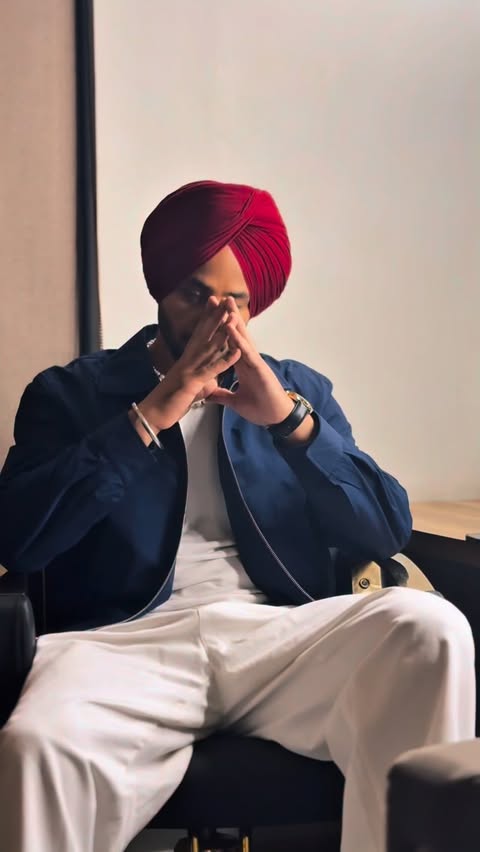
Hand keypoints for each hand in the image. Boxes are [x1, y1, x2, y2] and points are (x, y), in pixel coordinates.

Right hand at [134, 297, 240, 433]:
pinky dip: (225, 360)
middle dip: (215, 316)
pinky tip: (237, 351)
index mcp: (186, 360)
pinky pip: (212, 369)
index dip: (207, 319)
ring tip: (234, 316)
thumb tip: (206, 382)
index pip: (199, 335)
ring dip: (223, 332)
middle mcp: (187, 360)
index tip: (215, 304)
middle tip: (226, 300)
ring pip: (209, 347)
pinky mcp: (192, 382)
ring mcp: (189, 369)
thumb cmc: (167, 403)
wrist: (152, 414)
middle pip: (204, 334)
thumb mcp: (187, 390)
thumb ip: (199, 383)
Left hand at [206, 298, 295, 426]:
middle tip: (217, 298)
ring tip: (224, 303)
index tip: (211, 314)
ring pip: (242, 337)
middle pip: (236, 334)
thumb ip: (222, 395)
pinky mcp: (259, 368)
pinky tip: (229, 327)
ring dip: (233, 320)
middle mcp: (248, 359)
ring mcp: (254, 362)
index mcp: (242, 365)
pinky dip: (237, 338)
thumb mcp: (235, 402)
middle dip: (227, 316)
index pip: (229, 343)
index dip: (220, 329)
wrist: (275, 419)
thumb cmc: (260, 408)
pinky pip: (246, 350)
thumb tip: (209, 394)